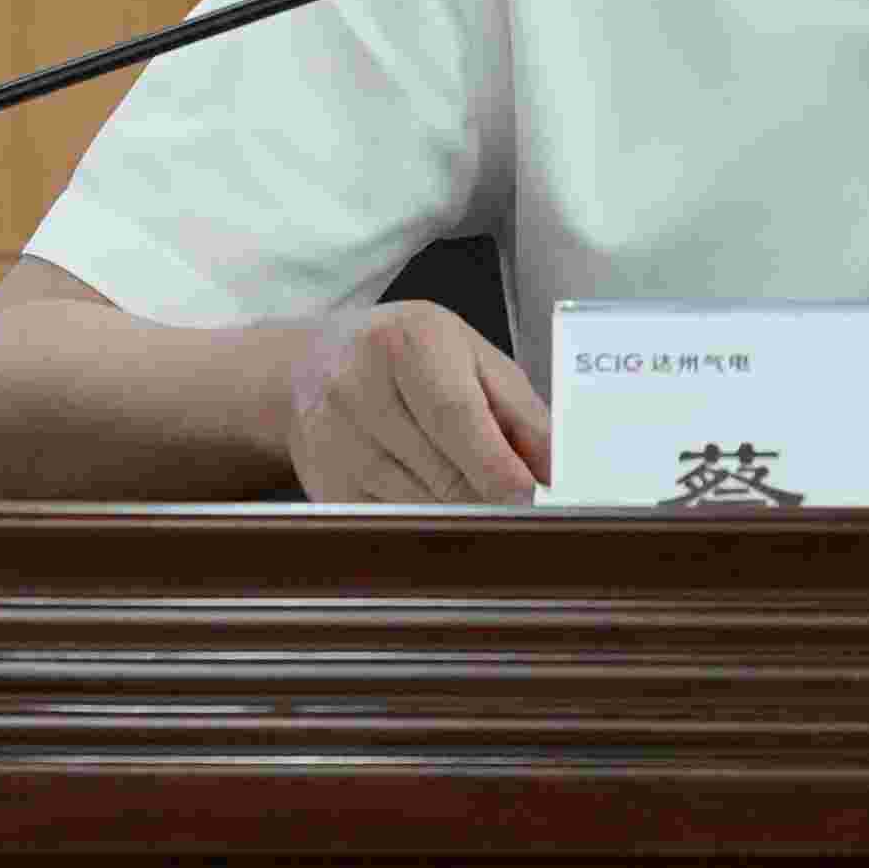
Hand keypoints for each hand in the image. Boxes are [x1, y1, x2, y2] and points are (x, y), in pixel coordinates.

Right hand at [284, 299, 551, 503]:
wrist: (313, 366)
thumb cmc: (409, 356)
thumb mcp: (472, 356)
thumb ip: (520, 410)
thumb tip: (555, 468)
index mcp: (406, 343)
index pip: (455, 415)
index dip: (495, 464)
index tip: (526, 496)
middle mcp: (359, 389)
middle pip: (441, 472)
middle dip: (488, 497)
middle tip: (516, 502)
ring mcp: (334, 442)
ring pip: (419, 508)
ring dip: (460, 513)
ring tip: (472, 490)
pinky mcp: (327, 487)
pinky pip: (393, 524)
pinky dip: (426, 523)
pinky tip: (432, 497)